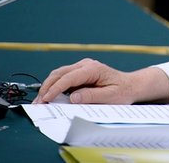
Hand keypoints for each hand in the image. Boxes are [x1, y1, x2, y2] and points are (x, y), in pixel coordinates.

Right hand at [33, 58, 168, 104]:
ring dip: (48, 87)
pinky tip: (49, 97)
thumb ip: (92, 96)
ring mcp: (82, 67)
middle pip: (59, 73)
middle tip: (38, 103)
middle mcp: (85, 65)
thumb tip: (73, 97)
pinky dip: (54, 86)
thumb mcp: (110, 97)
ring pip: (59, 74)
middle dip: (46, 88)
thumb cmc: (122, 91)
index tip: (45, 99)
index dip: (55, 89)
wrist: (130, 85)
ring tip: (40, 101)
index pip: (69, 78)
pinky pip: (63, 78)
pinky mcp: (79, 73)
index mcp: (93, 69)